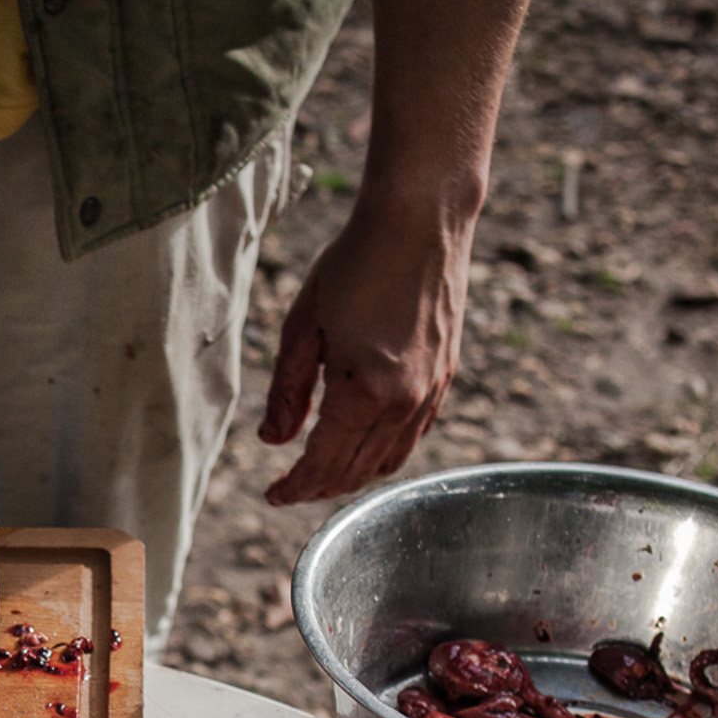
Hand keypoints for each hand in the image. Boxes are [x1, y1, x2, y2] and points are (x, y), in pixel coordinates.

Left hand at [257, 197, 472, 505]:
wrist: (421, 220)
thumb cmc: (354, 263)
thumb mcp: (302, 326)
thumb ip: (286, 392)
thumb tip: (273, 442)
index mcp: (364, 391)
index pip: (324, 463)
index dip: (295, 487)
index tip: (271, 496)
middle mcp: (405, 401)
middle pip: (356, 471)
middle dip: (318, 488)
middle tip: (289, 488)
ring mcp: (432, 391)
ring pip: (388, 461)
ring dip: (352, 476)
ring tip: (320, 473)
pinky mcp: (446, 377)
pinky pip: (413, 436)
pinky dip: (383, 453)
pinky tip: (360, 445)